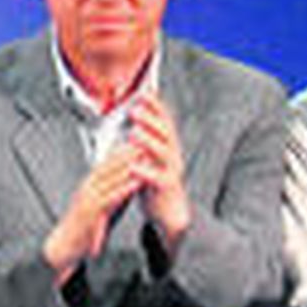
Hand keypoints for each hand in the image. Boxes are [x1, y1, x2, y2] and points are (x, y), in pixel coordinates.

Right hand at [43, 144, 140, 281]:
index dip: (123, 149)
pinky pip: (109, 197)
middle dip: (128, 152)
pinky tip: (136, 183)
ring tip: (145, 157)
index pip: (107, 161)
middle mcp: (87, 188)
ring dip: (128, 165)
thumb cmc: (84, 227)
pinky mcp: (90, 212)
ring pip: (108, 177)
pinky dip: (123, 188)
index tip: (140, 139)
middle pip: (108, 164)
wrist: (65, 247)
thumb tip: (132, 180)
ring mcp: (87, 199)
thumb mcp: (103, 204)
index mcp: (89, 184)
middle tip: (145, 141)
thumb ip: (116, 192)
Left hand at [128, 93, 190, 247]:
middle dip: (151, 119)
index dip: (155, 107)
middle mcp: (173, 157)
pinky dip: (146, 171)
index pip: (163, 122)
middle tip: (134, 108)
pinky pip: (158, 179)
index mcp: (168, 147)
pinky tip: (133, 165)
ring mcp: (171, 173)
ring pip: (164, 154)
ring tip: (133, 132)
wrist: (169, 215)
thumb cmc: (155, 184)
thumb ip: (147, 138)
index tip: (143, 92)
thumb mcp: (152, 158)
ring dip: (148, 141)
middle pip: (165, 134)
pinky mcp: (166, 190)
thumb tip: (139, 114)